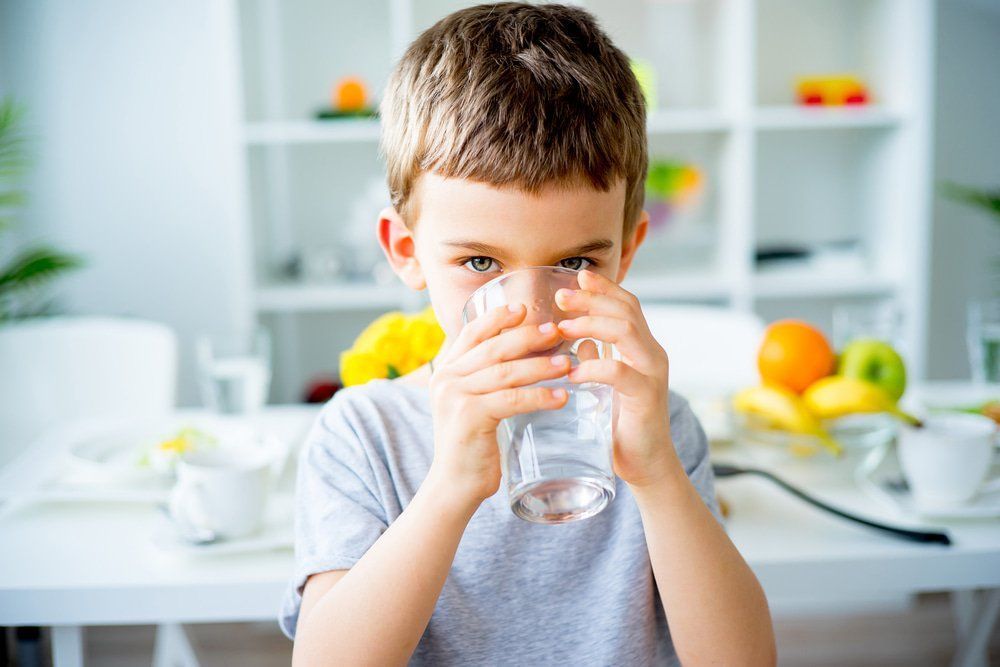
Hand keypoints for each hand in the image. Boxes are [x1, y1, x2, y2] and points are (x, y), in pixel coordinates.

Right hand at [427, 303, 571, 505]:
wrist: (454, 486)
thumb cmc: (474, 445)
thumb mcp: (476, 404)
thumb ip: (490, 380)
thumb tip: (530, 354)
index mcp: (447, 371)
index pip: (471, 332)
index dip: (498, 317)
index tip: (524, 309)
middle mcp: (447, 378)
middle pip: (492, 347)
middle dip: (527, 336)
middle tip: (557, 331)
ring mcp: (455, 396)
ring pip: (504, 371)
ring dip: (539, 365)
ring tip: (567, 363)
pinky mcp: (469, 417)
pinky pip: (511, 399)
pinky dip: (539, 396)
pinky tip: (561, 396)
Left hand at [555, 269, 680, 488]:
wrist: (645, 465)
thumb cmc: (622, 425)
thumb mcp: (606, 385)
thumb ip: (598, 360)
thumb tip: (580, 340)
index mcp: (642, 348)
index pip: (627, 305)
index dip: (604, 289)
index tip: (576, 277)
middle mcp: (652, 354)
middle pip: (626, 311)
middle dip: (593, 299)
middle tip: (561, 297)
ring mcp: (652, 374)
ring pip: (626, 331)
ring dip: (591, 324)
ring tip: (562, 328)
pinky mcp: (647, 397)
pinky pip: (620, 372)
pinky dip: (594, 367)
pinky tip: (573, 372)